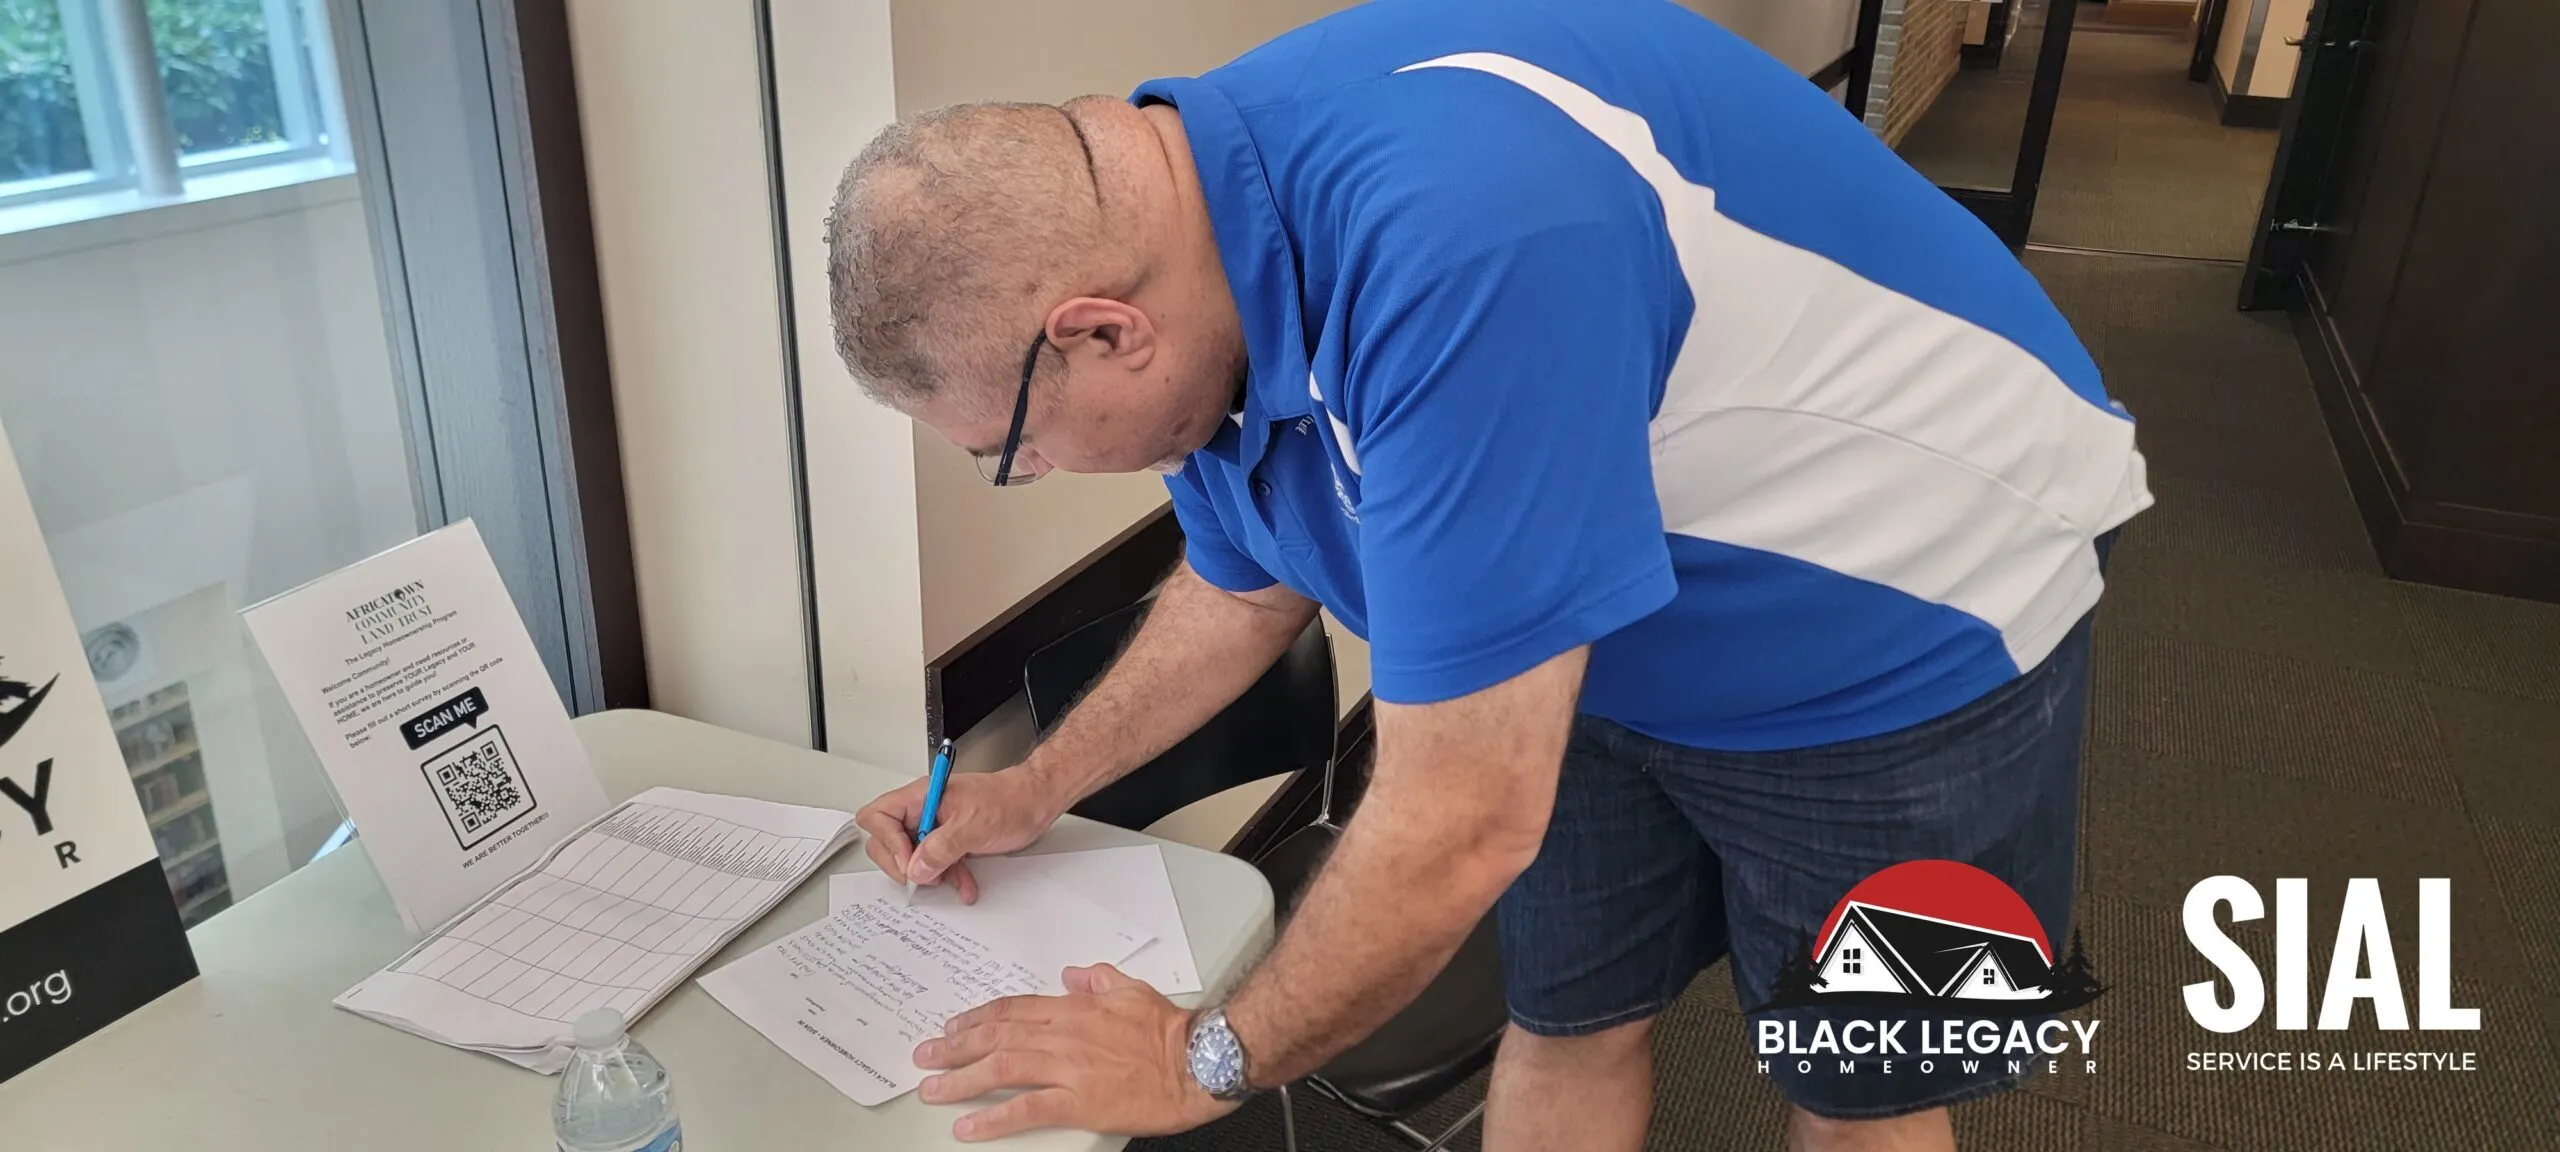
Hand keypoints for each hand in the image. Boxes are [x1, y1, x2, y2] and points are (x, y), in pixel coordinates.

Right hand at [856, 766, 1061, 903]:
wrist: (1037, 803)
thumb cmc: (1011, 800)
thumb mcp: (974, 825)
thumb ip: (941, 847)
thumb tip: (916, 868)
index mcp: (922, 796)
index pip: (878, 816)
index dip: (887, 842)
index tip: (911, 860)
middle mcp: (923, 810)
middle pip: (887, 840)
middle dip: (904, 863)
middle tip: (922, 875)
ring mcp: (935, 827)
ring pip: (913, 858)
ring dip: (929, 876)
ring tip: (949, 881)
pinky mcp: (950, 841)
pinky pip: (936, 864)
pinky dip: (948, 877)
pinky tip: (964, 885)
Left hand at [915, 964, 1237, 1141]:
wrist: (1199, 1061)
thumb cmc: (1171, 1031)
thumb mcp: (1133, 989)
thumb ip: (1098, 979)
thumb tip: (1072, 974)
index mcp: (1074, 1008)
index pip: (1012, 1010)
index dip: (977, 1019)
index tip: (953, 1027)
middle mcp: (1063, 1035)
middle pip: (996, 1037)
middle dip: (954, 1047)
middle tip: (925, 1057)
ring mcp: (1068, 1069)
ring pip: (1001, 1068)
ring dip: (960, 1078)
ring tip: (932, 1089)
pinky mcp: (1078, 1102)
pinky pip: (1025, 1109)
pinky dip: (992, 1117)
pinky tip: (968, 1124)